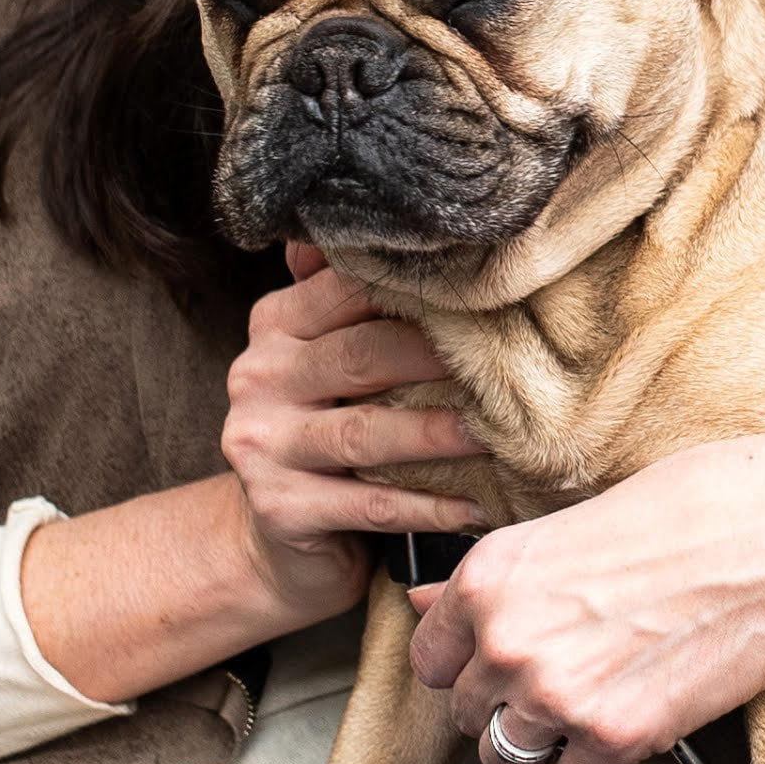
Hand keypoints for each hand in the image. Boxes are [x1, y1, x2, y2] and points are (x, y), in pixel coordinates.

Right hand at [17, 244, 485, 706]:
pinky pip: (368, 505)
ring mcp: (262, 447)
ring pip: (364, 432)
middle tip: (508, 355)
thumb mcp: (331, 359)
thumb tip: (402, 221)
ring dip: (437, 432)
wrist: (278, 542)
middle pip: (360, 356)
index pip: (347, 291)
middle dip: (438, 355)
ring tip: (497, 432)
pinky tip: (477, 506)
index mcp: (274, 327)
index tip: (491, 286)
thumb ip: (353, 297)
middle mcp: (256, 378)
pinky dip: (426, 506)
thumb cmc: (329, 432)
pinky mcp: (281, 510)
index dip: (419, 291)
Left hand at [404, 421, 764, 763]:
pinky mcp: (617, 736)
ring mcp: (558, 693)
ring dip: (549, 742)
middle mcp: (508, 638)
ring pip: (509, 759)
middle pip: (467, 715)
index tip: (507, 660)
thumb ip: (499, 579)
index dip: (470, 663)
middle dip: (510, 704)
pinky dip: (604, 763)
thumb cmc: (697, 507)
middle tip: (573, 675)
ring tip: (602, 701)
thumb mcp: (578, 523)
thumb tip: (421, 602)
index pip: (429, 658)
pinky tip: (641, 716)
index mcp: (491, 575)